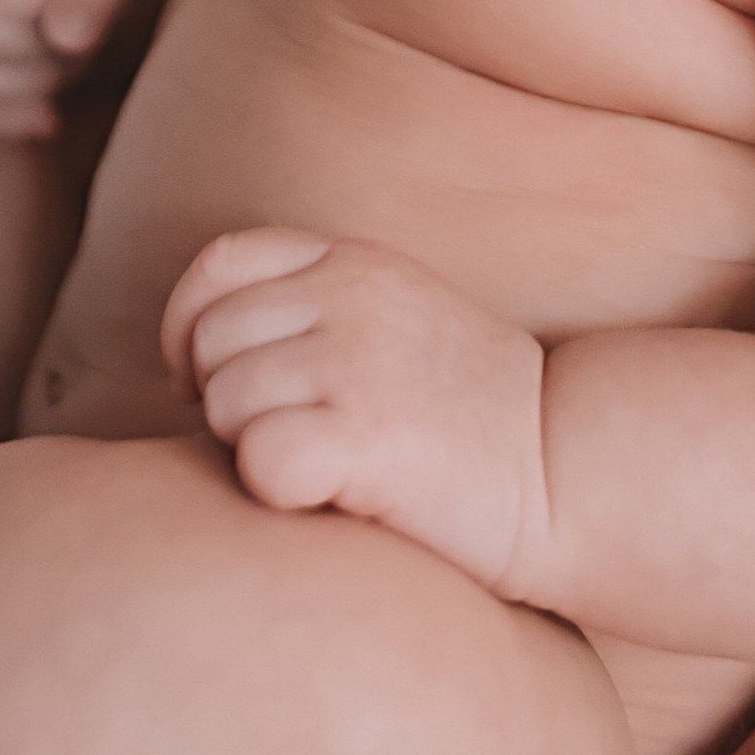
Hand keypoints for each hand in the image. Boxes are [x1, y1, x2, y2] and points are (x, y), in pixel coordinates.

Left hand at [159, 226, 552, 598]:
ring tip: (327, 464)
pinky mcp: (368, 437)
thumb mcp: (390, 318)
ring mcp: (358, 362)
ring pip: (225, 403)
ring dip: (253, 448)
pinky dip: (277, 489)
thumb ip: (307, 308)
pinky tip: (330, 494)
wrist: (566, 466)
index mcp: (352, 260)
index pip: (217, 266)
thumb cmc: (464, 413)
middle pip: (210, 341)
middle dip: (223, 399)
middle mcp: (350, 296)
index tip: (202, 382)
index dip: (187, 327)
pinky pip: (260, 460)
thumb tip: (188, 356)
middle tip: (289, 436)